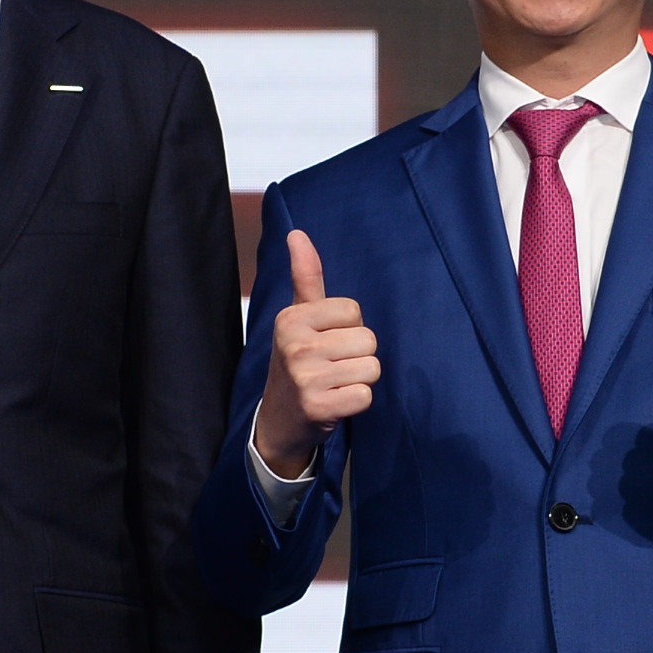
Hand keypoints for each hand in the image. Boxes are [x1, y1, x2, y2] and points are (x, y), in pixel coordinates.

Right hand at [252, 230, 375, 473]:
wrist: (280, 419)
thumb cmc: (298, 360)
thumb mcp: (298, 317)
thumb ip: (305, 276)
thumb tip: (297, 233)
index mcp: (291, 318)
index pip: (354, 310)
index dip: (349, 328)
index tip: (327, 341)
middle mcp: (295, 345)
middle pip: (368, 340)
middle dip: (358, 355)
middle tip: (332, 367)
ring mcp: (305, 378)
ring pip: (371, 368)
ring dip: (359, 379)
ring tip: (335, 383)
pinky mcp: (318, 408)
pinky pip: (366, 396)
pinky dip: (357, 402)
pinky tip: (336, 402)